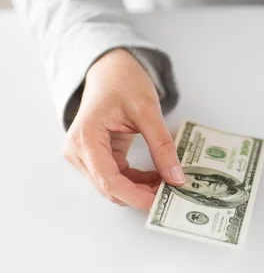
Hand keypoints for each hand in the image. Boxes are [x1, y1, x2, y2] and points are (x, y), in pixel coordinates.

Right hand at [63, 48, 184, 209]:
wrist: (111, 70)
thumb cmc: (124, 82)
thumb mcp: (148, 111)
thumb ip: (162, 146)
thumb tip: (176, 177)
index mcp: (85, 138)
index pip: (109, 180)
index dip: (135, 196)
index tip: (160, 202)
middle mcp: (78, 151)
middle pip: (110, 188)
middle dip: (141, 195)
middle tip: (172, 193)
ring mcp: (85, 156)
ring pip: (113, 187)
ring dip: (140, 190)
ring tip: (169, 183)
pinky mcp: (96, 157)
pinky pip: (117, 178)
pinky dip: (137, 182)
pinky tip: (158, 177)